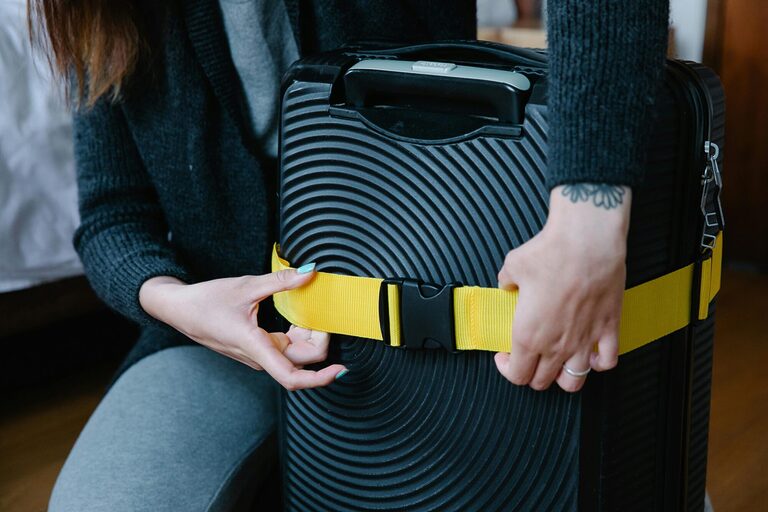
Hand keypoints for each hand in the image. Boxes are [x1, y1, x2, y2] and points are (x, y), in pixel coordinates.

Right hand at [139, 268, 345, 390]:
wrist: (179, 309)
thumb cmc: (206, 301)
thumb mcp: (246, 285)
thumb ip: (281, 281)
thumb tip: (310, 272)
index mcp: (255, 347)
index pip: (292, 377)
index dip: (320, 378)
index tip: (340, 369)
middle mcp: (259, 357)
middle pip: (301, 360)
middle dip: (319, 339)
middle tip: (322, 312)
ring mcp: (258, 355)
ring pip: (294, 354)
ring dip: (308, 335)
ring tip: (310, 309)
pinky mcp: (257, 348)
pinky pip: (285, 347)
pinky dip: (297, 332)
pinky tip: (298, 315)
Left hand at [495, 183, 630, 391]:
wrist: (586, 241)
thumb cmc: (549, 253)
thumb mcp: (512, 266)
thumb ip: (506, 282)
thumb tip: (507, 284)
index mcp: (528, 335)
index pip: (517, 374)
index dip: (508, 368)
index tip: (505, 355)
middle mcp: (556, 345)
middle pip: (541, 381)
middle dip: (531, 373)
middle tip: (528, 356)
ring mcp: (584, 341)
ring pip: (572, 382)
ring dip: (562, 376)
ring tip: (557, 362)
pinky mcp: (608, 329)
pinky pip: (607, 361)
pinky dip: (598, 363)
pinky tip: (590, 354)